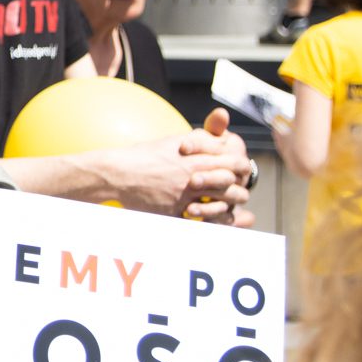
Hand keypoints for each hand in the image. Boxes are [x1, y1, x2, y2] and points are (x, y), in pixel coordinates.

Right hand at [98, 108, 251, 221]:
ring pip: (218, 205)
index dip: (243, 166)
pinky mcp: (173, 212)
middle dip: (240, 189)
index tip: (243, 169)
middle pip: (230, 185)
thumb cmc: (143, 155)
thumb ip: (198, 140)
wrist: (118, 173)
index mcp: (194, 158)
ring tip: (229, 210)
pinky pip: (197, 221)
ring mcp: (183, 197)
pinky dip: (207, 222)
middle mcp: (192, 177)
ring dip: (227, 208)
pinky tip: (209, 222)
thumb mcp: (172, 142)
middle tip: (241, 191)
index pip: (232, 162)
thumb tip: (220, 139)